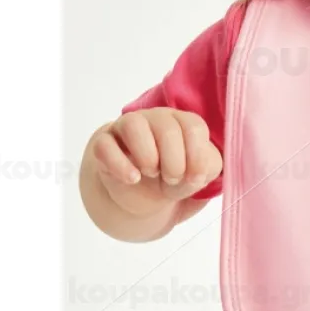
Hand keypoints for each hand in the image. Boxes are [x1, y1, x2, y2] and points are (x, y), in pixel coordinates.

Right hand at [90, 108, 222, 215]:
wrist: (139, 192)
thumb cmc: (172, 176)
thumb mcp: (196, 176)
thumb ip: (206, 168)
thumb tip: (198, 171)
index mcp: (182, 121)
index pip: (194, 126)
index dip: (197, 156)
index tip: (194, 177)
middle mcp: (155, 118)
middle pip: (167, 127)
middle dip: (174, 162)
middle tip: (172, 179)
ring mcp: (126, 127)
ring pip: (133, 125)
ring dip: (147, 156)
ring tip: (151, 173)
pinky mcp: (103, 143)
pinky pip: (105, 145)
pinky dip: (120, 165)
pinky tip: (132, 179)